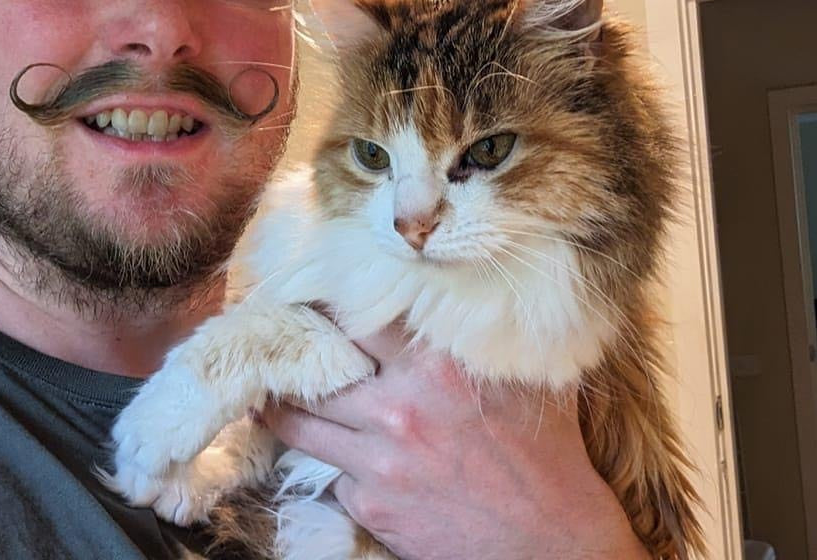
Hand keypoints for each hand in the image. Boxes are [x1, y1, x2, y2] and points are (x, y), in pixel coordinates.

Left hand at [260, 323, 650, 559]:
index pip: (358, 317)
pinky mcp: (373, 505)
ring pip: (302, 425)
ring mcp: (380, 461)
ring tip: (264, 396)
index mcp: (435, 365)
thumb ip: (491, 331)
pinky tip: (336, 455)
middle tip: (272, 341)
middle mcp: (399, 408)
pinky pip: (333, 475)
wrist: (552, 542)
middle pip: (317, 370)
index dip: (327, 303)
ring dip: (282, 409)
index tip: (307, 296)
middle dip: (292, 355)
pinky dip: (335, 464)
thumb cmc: (546, 450)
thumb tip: (479, 283)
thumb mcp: (528, 374)